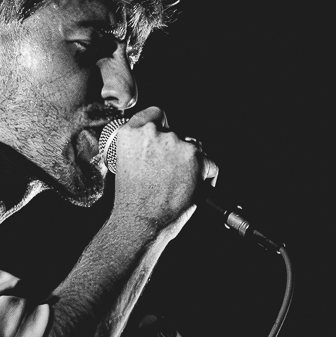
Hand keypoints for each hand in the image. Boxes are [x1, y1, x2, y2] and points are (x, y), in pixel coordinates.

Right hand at [109, 106, 210, 237]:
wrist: (140, 222)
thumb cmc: (132, 203)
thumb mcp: (125, 166)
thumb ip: (140, 149)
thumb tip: (157, 148)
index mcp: (131, 134)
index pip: (155, 114)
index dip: (163, 125)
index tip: (165, 133)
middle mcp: (153, 133)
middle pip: (176, 134)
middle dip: (176, 152)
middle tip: (169, 174)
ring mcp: (175, 143)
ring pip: (193, 148)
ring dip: (190, 163)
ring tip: (179, 184)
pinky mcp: (195, 158)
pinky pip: (210, 163)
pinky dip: (208, 176)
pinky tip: (197, 188)